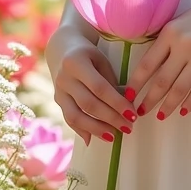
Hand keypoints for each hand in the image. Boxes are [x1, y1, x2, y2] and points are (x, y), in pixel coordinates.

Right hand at [46, 28, 137, 147]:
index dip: (116, 103)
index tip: (132, 114)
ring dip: (96, 129)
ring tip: (114, 136)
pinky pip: (69, 119)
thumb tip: (125, 107)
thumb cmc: (89, 54)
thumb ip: (110, 81)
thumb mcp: (101, 59)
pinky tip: (93, 140)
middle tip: (128, 127)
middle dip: (110, 118)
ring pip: (75, 116)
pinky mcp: (57, 101)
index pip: (99, 87)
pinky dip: (81, 131)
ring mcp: (58, 91)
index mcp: (76, 63)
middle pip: (88, 104)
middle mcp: (64, 78)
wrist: (62, 49)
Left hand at [123, 0, 190, 118]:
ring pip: (179, 88)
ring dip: (167, 105)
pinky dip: (190, 102)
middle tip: (139, 112)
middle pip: (161, 79)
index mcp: (171, 31)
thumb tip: (153, 65)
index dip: (136, 82)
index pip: (148, 63)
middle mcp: (184, 44)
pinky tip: (183, 110)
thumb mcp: (185, 19)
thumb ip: (170, 39)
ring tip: (160, 116)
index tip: (128, 94)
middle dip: (148, 99)